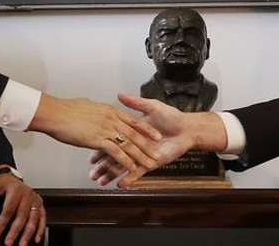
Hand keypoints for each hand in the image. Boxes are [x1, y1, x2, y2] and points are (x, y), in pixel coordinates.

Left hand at [0, 168, 44, 245]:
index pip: (8, 210)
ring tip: (22, 244)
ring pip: (33, 219)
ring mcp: (35, 199)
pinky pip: (42, 217)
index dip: (2, 224)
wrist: (11, 179)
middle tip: (8, 243)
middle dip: (15, 231)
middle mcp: (27, 194)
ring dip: (28, 233)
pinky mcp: (40, 204)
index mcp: (16, 189)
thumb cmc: (1, 184)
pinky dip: (40, 229)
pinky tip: (36, 239)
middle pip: (22, 216)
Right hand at [28, 94, 162, 172]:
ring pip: (129, 144)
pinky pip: (116, 152)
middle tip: (158, 152)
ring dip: (141, 155)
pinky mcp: (98, 139)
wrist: (54, 112)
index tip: (156, 135)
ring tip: (151, 163)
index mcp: (109, 111)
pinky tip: (132, 167)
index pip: (133, 120)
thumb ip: (97, 109)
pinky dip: (125, 160)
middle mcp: (111, 119)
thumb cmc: (66, 109)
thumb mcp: (86, 104)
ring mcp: (105, 129)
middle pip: (135, 133)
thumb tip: (100, 110)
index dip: (146, 129)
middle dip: (148, 145)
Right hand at [89, 94, 214, 187]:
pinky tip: (120, 184)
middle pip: (115, 156)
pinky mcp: (152, 163)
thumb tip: (120, 95)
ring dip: (112, 174)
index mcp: (133, 131)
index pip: (113, 139)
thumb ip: (136, 103)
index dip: (101, 147)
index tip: (91, 154)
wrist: (188, 129)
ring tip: (100, 181)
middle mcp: (136, 144)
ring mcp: (143, 154)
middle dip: (103, 165)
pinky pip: (139, 172)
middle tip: (91, 173)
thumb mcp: (152, 106)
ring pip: (124, 166)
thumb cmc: (173, 117)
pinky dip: (130, 178)